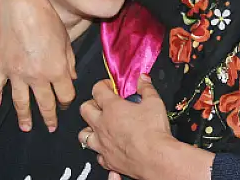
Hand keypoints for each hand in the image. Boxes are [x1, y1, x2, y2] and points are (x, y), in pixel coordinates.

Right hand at [0, 0, 76, 131]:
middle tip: (50, 126)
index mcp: (57, 70)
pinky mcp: (1, 66)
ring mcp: (16, 74)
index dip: (67, 100)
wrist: (19, 6)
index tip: (65, 102)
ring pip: (21, 102)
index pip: (65, 95)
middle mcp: (37, 77)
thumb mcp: (65, 39)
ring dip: (24, 117)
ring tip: (26, 128)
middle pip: (45, 103)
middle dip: (49, 116)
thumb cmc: (46, 18)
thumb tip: (71, 76)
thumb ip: (69, 61)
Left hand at [79, 76, 213, 178]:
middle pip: (85, 109)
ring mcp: (102, 144)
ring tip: (100, 127)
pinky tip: (109, 149)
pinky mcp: (107, 160)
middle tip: (102, 104)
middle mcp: (102, 125)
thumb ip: (146, 88)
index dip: (103, 85)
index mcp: (111, 108)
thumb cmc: (153, 133)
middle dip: (91, 104)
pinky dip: (101, 152)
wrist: (156, 159)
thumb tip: (143, 79)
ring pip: (84, 134)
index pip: (97, 89)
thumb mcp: (154, 103)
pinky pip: (97, 155)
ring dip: (90, 129)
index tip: (109, 87)